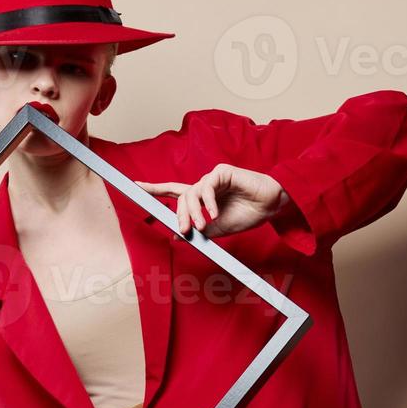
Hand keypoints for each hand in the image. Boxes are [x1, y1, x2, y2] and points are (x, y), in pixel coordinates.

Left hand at [137, 164, 290, 238]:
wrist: (270, 206)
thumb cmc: (248, 214)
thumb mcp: (219, 229)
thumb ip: (199, 231)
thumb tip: (176, 236)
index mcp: (202, 198)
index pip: (173, 191)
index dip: (154, 188)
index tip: (136, 185)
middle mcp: (204, 186)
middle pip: (181, 198)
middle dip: (180, 215)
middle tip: (186, 231)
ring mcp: (212, 178)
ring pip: (191, 193)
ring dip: (194, 212)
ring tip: (202, 226)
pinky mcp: (221, 171)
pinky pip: (206, 186)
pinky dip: (207, 202)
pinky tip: (214, 213)